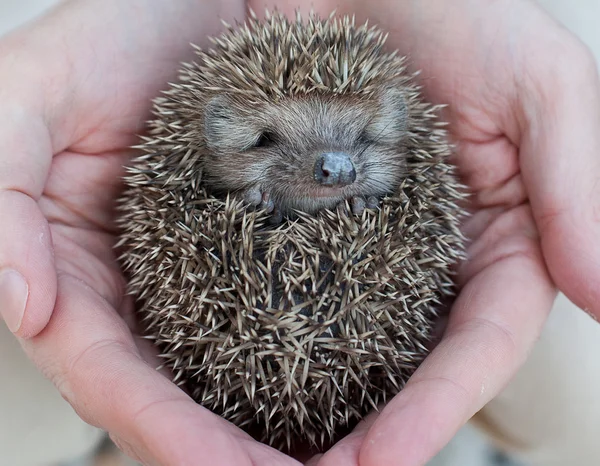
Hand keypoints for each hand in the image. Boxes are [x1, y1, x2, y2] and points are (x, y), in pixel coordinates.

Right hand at [0, 1, 300, 463]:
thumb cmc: (116, 26)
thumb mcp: (32, 92)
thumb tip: (20, 302)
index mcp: (79, 271)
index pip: (113, 379)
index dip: (164, 433)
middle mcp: (143, 286)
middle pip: (181, 396)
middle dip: (231, 453)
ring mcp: (205, 270)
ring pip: (235, 375)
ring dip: (278, 428)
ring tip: (340, 462)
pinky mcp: (263, 245)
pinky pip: (291, 317)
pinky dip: (318, 364)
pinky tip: (354, 393)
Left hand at [250, 1, 599, 464]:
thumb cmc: (454, 6)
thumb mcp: (537, 83)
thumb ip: (580, 183)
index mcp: (496, 239)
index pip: (477, 344)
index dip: (437, 409)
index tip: (381, 461)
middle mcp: (427, 254)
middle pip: (404, 362)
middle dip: (366, 429)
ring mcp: (359, 241)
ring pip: (339, 340)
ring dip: (305, 402)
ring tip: (262, 454)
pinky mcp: (298, 218)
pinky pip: (274, 286)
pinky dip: (255, 334)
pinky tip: (226, 374)